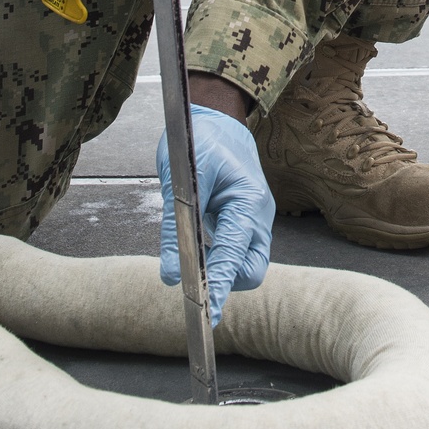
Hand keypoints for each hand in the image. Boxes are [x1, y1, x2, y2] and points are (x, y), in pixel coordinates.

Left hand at [157, 104, 274, 325]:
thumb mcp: (181, 180)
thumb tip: (171, 274)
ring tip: (193, 264)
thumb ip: (178, 229)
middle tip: (196, 286)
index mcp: (248, 200)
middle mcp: (258, 213)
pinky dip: (220, 258)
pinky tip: (198, 253)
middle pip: (252, 269)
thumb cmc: (198, 140)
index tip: (206, 313)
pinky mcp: (243, 218)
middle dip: (228, 283)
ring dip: (223, 271)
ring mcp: (254, 216)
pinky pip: (237, 249)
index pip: (235, 254)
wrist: (215, 115)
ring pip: (246, 262)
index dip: (219, 285)